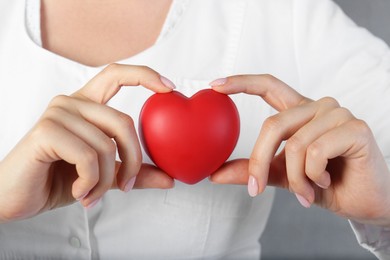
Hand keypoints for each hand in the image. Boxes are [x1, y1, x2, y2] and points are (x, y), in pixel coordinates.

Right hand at [0, 64, 174, 222]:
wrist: (16, 199)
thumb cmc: (58, 181)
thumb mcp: (103, 176)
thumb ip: (133, 173)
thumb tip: (169, 178)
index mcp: (86, 106)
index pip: (115, 75)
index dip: (144, 75)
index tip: (169, 88)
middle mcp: (71, 103)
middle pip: (123, 122)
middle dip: (133, 160)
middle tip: (127, 186)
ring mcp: (58, 113)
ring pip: (106, 145)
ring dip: (105, 180)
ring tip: (91, 194)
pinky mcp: (46, 131)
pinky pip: (88, 156)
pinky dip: (90, 182)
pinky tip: (79, 191)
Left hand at [210, 74, 389, 225]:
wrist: (363, 202)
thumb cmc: (324, 183)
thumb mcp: (282, 176)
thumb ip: (253, 170)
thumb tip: (214, 174)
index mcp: (299, 111)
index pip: (268, 86)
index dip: (242, 82)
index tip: (214, 84)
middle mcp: (318, 106)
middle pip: (273, 124)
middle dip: (259, 161)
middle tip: (255, 189)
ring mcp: (338, 114)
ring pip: (295, 143)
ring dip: (295, 178)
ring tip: (306, 192)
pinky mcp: (356, 128)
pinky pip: (316, 152)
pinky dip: (313, 176)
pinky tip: (326, 182)